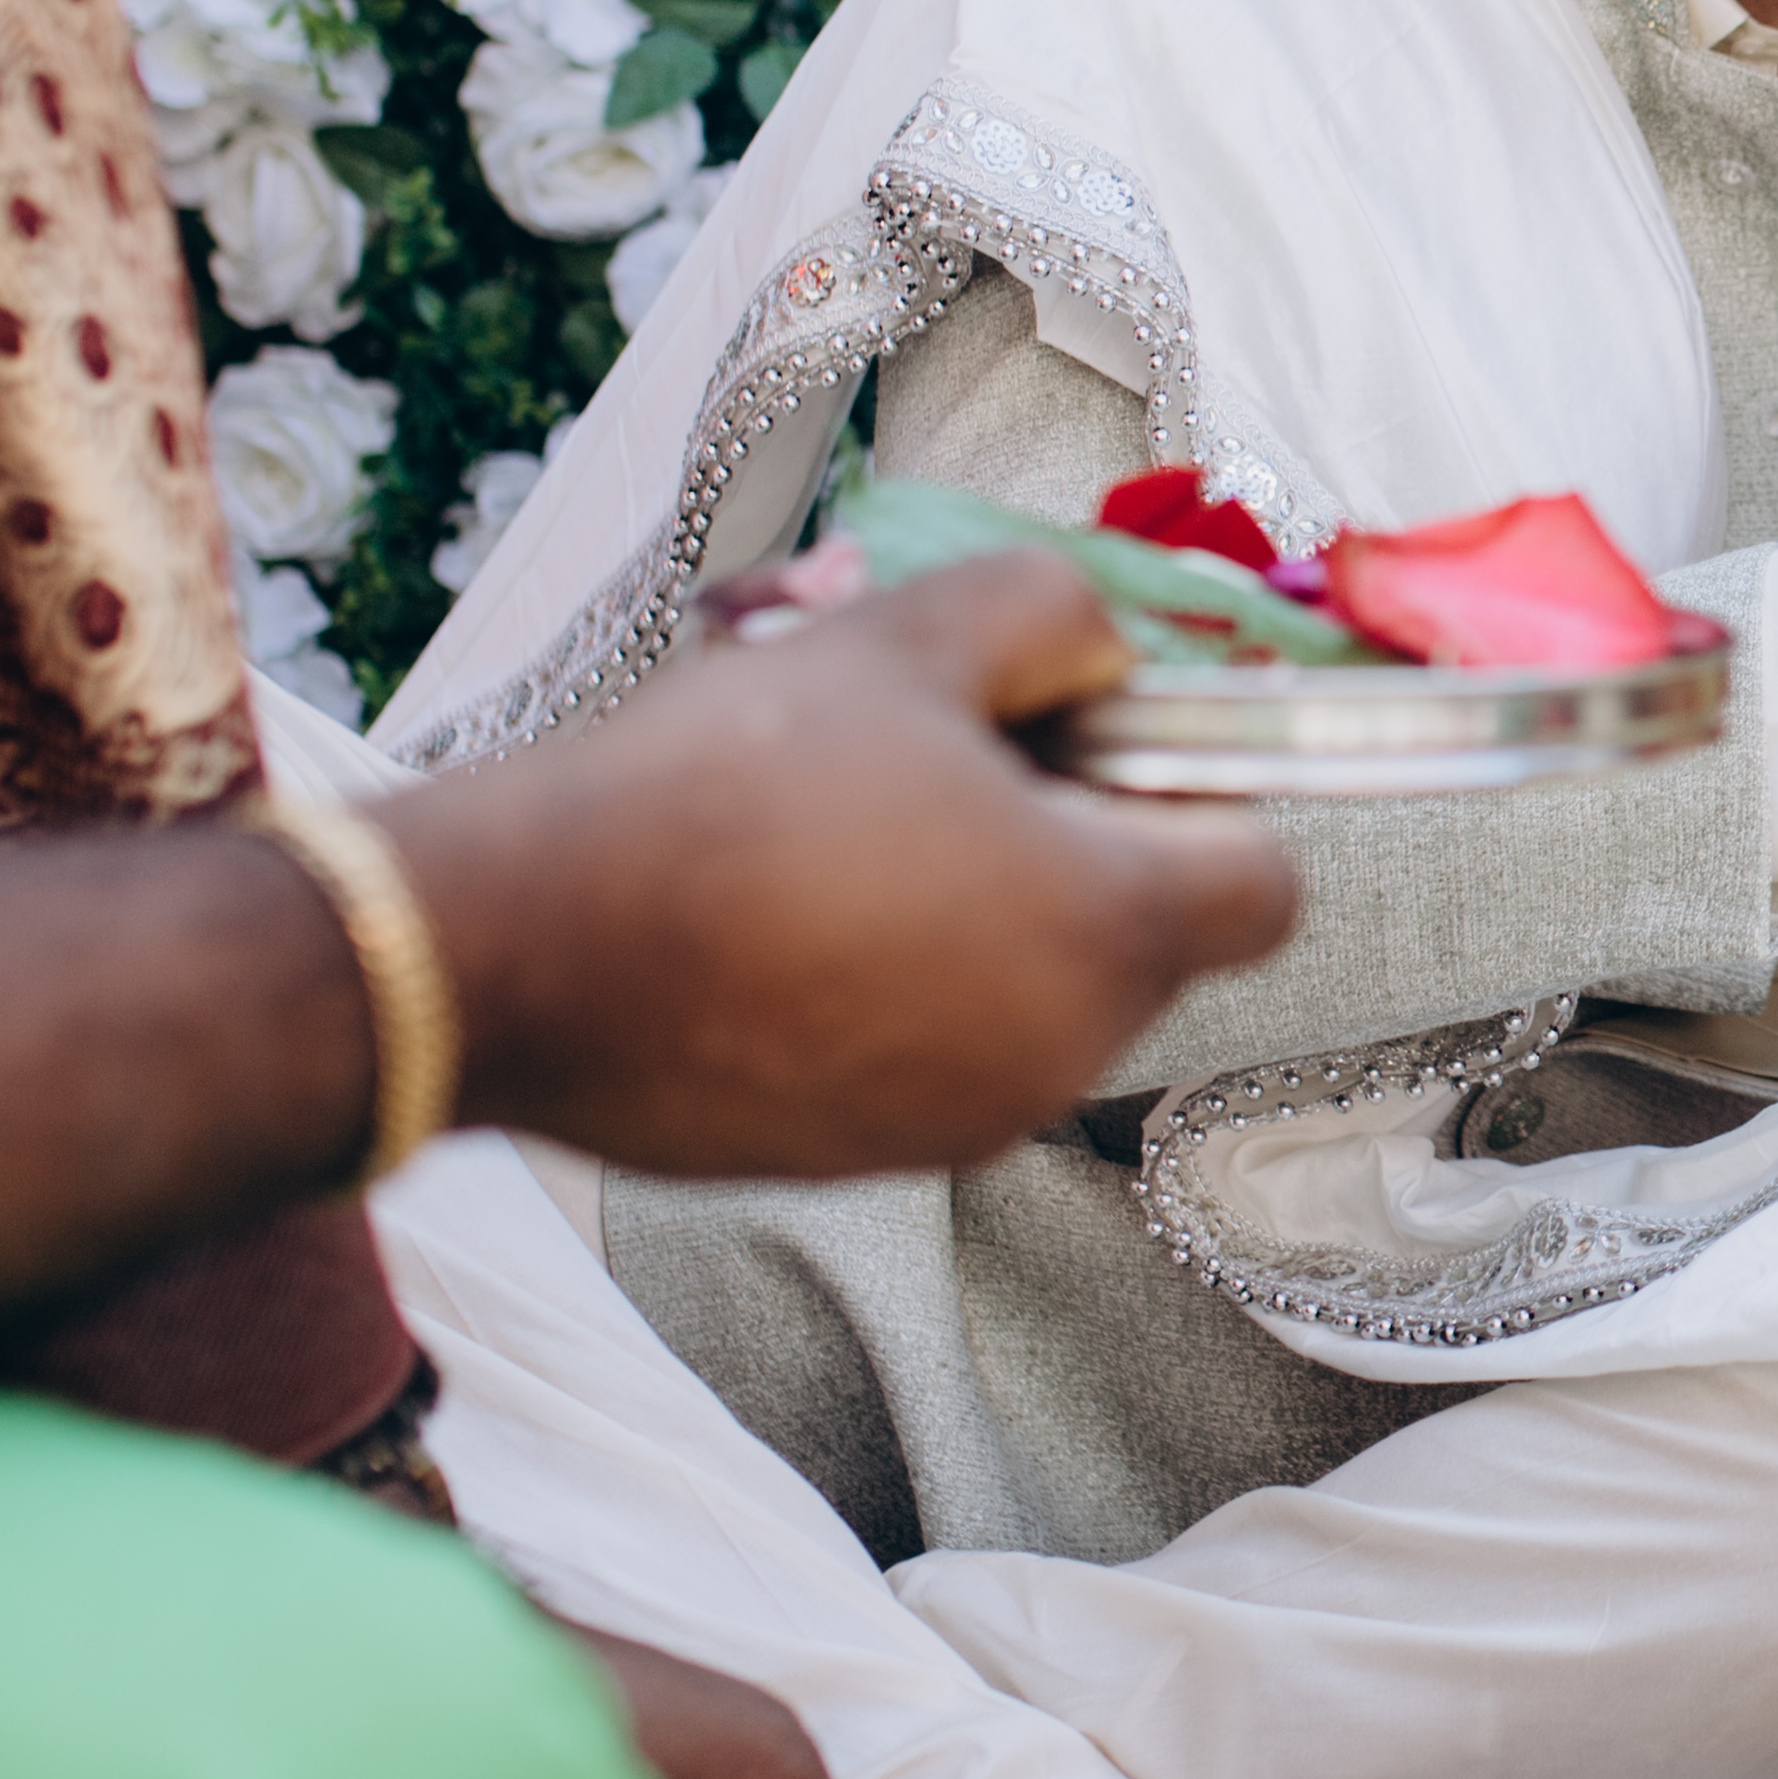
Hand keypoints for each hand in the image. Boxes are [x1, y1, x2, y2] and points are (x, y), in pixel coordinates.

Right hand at [384, 551, 1295, 1178]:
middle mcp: (1059, 1055)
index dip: (1206, 794)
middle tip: (941, 760)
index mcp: (1107, 930)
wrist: (513, 943)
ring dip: (975, 910)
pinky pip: (928, 1051)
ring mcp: (959, 1124)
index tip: (1102, 742)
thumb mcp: (913, 633)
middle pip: (1143, 936)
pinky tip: (778, 912)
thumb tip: (1100, 657)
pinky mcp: (858, 1158)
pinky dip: (891, 986)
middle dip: (1074, 842)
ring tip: (841, 825)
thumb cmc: (718, 785)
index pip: (1264, 883)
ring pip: (1028, 991)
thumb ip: (1057, 620)